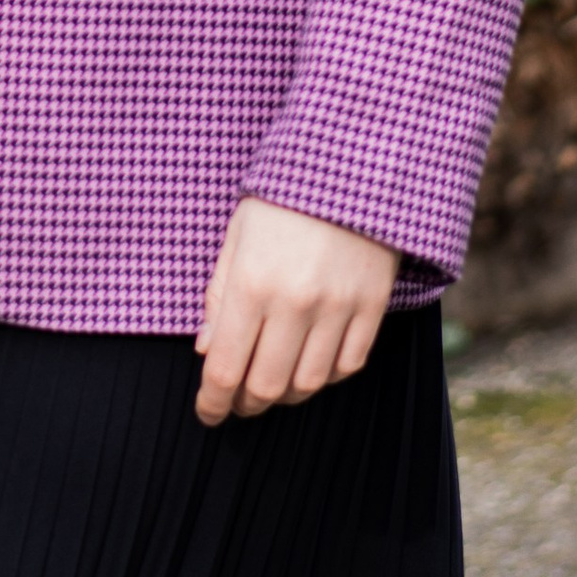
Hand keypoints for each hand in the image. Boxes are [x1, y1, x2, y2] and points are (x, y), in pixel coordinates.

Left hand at [192, 195, 396, 423]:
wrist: (352, 163)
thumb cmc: (281, 198)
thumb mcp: (237, 236)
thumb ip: (218, 294)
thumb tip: (204, 350)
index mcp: (251, 283)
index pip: (225, 367)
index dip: (211, 401)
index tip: (206, 413)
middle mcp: (295, 302)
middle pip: (266, 386)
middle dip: (245, 404)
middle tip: (237, 402)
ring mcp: (338, 307)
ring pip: (308, 383)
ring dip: (284, 395)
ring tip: (272, 385)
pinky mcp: (372, 307)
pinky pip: (348, 365)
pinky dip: (325, 377)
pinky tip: (309, 366)